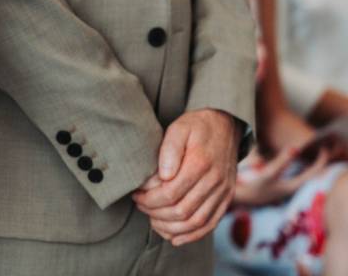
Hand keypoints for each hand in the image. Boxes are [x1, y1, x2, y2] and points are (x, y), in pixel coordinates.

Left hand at [132, 109, 241, 245]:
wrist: (226, 124)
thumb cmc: (197, 126)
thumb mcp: (179, 128)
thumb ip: (169, 151)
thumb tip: (163, 176)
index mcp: (200, 164)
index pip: (171, 193)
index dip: (149, 199)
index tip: (136, 195)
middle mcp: (215, 181)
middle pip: (182, 210)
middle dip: (155, 213)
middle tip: (140, 206)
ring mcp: (223, 192)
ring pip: (196, 222)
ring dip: (171, 228)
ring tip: (152, 221)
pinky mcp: (227, 198)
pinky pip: (211, 223)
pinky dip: (193, 235)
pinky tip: (175, 238)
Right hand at [233, 147, 329, 206]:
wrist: (241, 198)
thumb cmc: (255, 188)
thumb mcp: (269, 173)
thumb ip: (282, 161)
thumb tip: (296, 148)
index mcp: (294, 186)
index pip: (314, 172)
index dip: (321, 160)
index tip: (323, 148)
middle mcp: (292, 188)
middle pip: (311, 174)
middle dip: (316, 162)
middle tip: (318, 149)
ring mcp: (285, 188)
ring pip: (303, 175)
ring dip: (307, 165)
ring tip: (309, 154)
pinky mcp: (278, 186)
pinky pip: (295, 175)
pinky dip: (298, 167)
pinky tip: (294, 161)